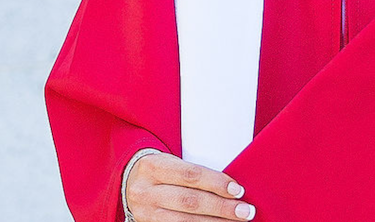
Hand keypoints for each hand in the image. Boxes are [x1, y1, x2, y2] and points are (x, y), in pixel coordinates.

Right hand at [124, 152, 256, 220]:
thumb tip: (231, 188)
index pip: (190, 175)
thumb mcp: (171, 162)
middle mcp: (146, 191)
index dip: (216, 183)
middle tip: (246, 211)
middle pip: (189, 201)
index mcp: (153, 166)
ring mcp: (145, 212)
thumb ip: (194, 173)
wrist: (128, 182)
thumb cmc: (161, 170)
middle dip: (221, 207)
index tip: (239, 190)